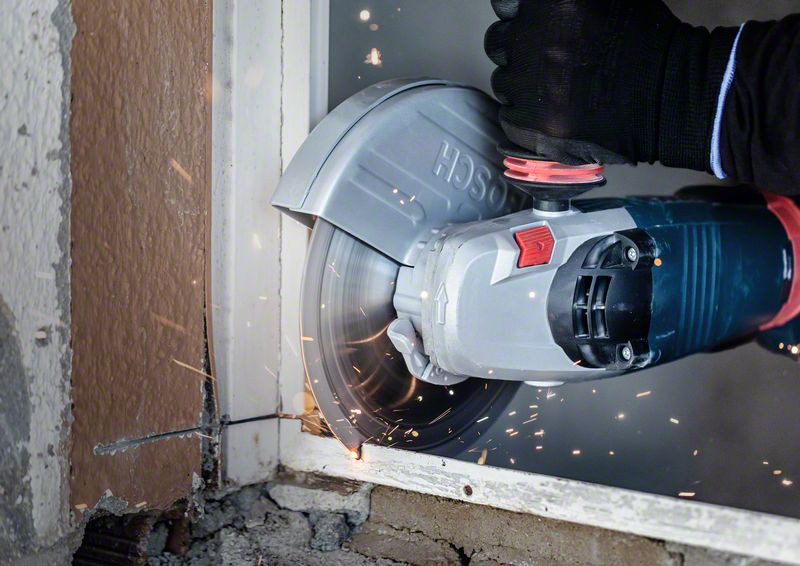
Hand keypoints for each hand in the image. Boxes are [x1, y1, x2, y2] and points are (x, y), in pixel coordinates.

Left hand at [485, 0, 681, 165]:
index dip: (522, 19)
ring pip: (504, 83)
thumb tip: (529, 5)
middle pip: (499, 44)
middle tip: (552, 63)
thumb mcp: (605, 0)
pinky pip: (510, 119)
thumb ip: (558, 2)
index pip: (506, 6)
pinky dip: (527, 119)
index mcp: (553, 1)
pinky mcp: (533, 124)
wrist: (670, 97)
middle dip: (521, 52)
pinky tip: (556, 114)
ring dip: (524, 87)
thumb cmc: (645, 44)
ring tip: (560, 92)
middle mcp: (535, 39)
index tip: (536, 29)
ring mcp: (531, 84)